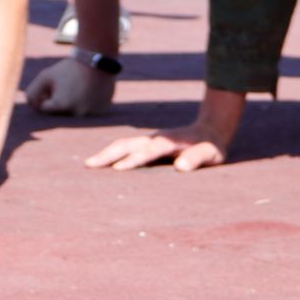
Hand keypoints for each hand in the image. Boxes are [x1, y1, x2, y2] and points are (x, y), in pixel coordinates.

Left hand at [25, 56, 115, 115]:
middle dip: (59, 102)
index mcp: (62, 105)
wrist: (98, 60)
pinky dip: (86, 106)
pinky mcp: (102, 112)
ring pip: (74, 115)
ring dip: (72, 106)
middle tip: (67, 87)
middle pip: (59, 114)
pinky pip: (88, 114)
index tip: (56, 85)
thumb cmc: (69, 68)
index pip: (44, 108)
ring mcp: (92, 114)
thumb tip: (33, 108)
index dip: (46, 95)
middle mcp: (78, 113)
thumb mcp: (45, 76)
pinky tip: (89, 93)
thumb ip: (32, 93)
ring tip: (78, 89)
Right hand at [84, 122, 230, 172]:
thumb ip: (198, 158)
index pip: (151, 150)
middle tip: (89, 164)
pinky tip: (101, 165)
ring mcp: (150, 140)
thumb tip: (181, 167)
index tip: (119, 168)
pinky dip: (112, 154)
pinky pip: (126, 148)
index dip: (136, 159)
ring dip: (107, 153)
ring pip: (124, 144)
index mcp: (171, 141)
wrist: (210, 131)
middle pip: (129, 143)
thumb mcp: (211, 153)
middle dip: (110, 153)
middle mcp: (156, 138)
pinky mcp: (147, 145)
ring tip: (89, 164)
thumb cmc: (210, 146)